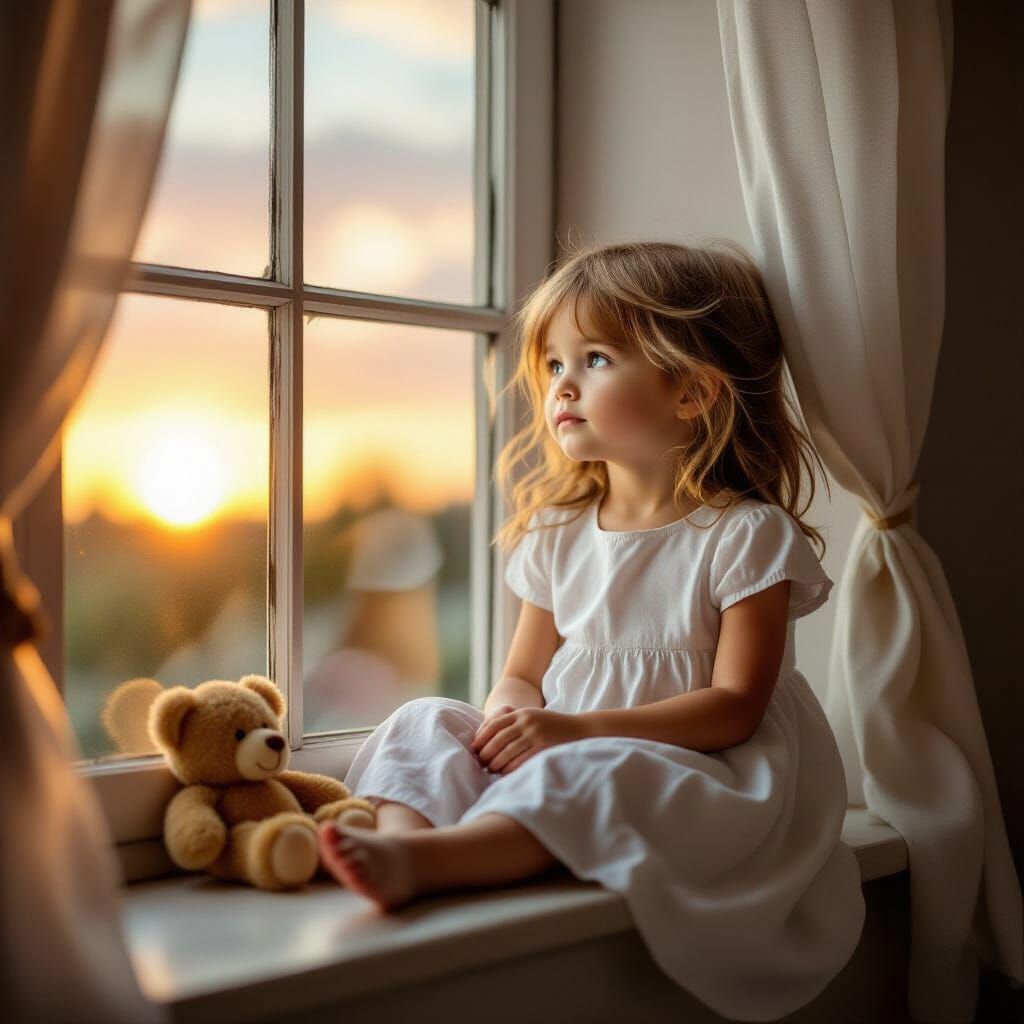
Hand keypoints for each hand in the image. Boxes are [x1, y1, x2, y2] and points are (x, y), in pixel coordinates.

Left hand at [470, 707, 587, 775]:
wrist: (580, 729)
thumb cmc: (552, 725)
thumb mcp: (532, 716)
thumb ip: (513, 720)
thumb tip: (486, 733)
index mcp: (521, 713)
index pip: (494, 725)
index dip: (481, 738)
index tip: (474, 749)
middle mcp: (527, 722)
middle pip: (498, 739)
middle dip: (486, 753)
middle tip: (480, 763)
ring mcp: (535, 734)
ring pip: (507, 752)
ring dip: (495, 763)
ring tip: (490, 770)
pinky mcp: (543, 748)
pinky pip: (520, 761)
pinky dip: (509, 769)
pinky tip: (503, 774)